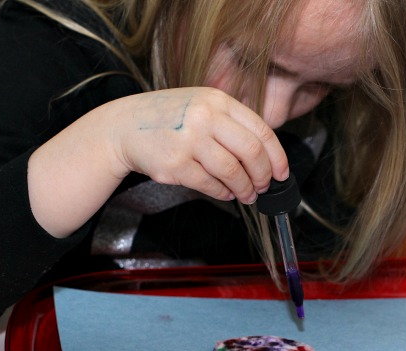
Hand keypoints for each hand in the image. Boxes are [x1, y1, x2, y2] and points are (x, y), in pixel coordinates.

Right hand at [112, 87, 288, 203]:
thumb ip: (232, 124)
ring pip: (232, 171)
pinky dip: (223, 192)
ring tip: (246, 194)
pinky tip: (225, 193)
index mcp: (217, 100)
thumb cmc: (169, 119)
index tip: (282, 173)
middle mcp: (204, 116)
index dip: (277, 156)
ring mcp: (189, 140)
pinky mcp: (175, 164)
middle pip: (251, 152)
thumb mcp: (202, 106)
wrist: (124, 126)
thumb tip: (267, 158)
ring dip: (244, 188)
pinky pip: (210, 184)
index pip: (261, 130)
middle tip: (264, 186)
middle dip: (263, 175)